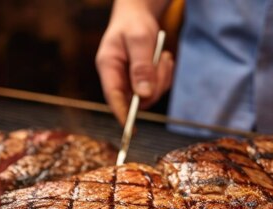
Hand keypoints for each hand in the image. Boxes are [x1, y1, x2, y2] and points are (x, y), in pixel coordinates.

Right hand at [96, 1, 173, 124]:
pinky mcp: (141, 81)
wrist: (137, 15)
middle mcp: (116, 78)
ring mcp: (129, 81)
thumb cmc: (134, 23)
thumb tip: (143, 96)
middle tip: (163, 62)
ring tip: (163, 56)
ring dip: (162, 78)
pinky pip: (157, 88)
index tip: (132, 130)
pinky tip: (163, 58)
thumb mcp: (139, 40)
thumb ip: (141, 67)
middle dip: (154, 86)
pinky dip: (165, 75)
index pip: (113, 97)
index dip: (122, 115)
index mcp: (108, 67)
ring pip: (149, 95)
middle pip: (135, 99)